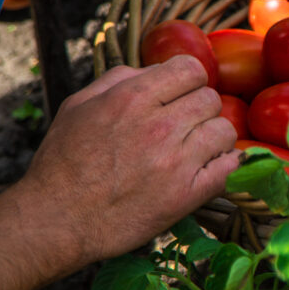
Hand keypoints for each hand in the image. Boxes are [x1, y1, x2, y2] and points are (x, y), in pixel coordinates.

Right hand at [19, 55, 237, 268]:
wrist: (57, 220)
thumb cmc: (64, 162)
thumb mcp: (79, 106)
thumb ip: (120, 80)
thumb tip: (158, 70)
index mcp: (131, 99)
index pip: (192, 69)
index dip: (190, 79)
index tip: (182, 93)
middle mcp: (159, 126)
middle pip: (211, 99)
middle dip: (200, 108)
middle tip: (184, 125)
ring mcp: (176, 161)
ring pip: (225, 130)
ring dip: (214, 137)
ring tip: (195, 148)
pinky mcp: (188, 194)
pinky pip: (231, 167)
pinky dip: (226, 165)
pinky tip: (210, 167)